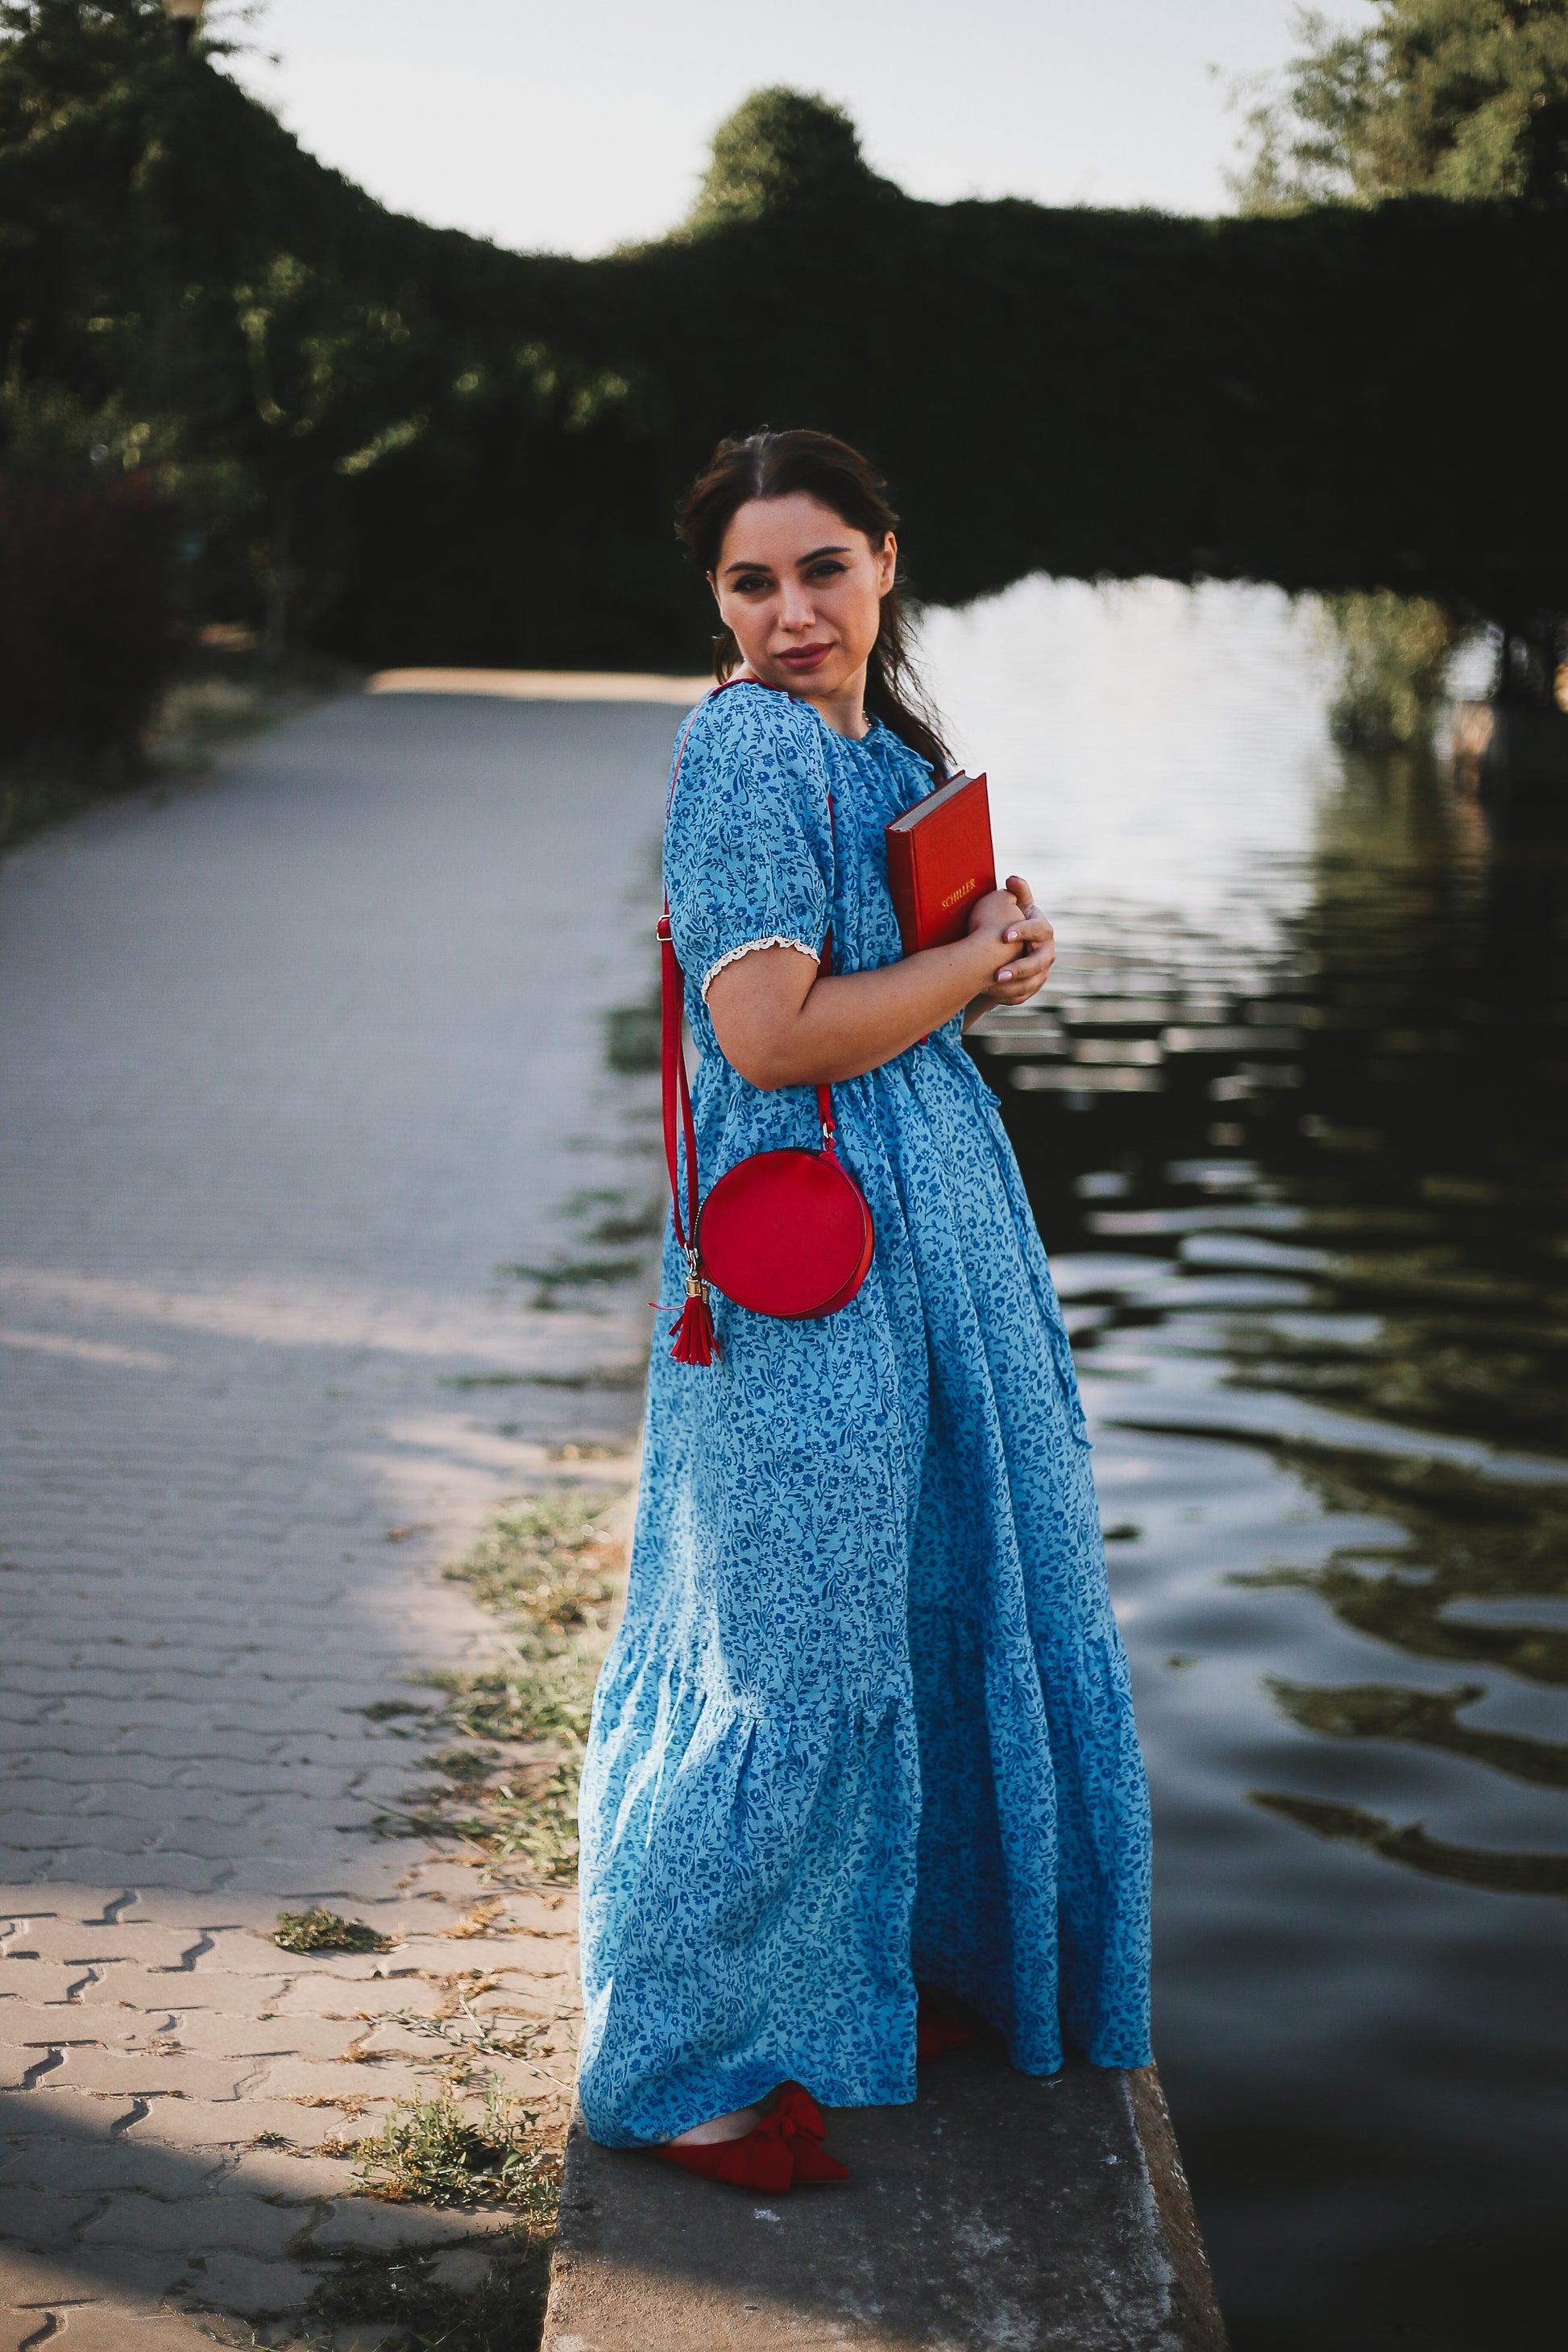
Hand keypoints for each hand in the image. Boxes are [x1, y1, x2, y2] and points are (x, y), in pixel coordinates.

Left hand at [970, 873, 1054, 1005]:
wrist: (1011, 944)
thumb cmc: (1010, 919)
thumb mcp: (1013, 904)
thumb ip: (1017, 892)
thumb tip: (1012, 878)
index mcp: (1043, 929)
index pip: (1039, 930)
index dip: (1023, 932)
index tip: (1004, 936)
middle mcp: (1046, 952)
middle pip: (1039, 962)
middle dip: (1019, 968)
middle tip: (998, 974)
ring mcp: (1041, 971)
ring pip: (1031, 983)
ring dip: (1012, 986)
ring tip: (988, 986)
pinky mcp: (1032, 986)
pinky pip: (1022, 995)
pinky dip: (1006, 996)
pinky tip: (988, 994)